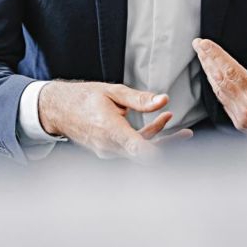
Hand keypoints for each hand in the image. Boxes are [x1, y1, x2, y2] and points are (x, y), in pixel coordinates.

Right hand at [38, 81, 190, 160]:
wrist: (59, 110)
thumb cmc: (85, 98)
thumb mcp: (113, 91)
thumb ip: (139, 99)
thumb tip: (164, 100)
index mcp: (109, 129)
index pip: (134, 146)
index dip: (152, 153)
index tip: (166, 155)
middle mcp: (108, 145)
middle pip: (143, 152)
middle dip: (167, 144)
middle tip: (187, 134)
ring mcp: (108, 151)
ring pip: (139, 151)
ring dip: (159, 137)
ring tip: (170, 117)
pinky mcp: (110, 151)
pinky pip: (132, 149)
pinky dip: (146, 138)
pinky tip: (160, 122)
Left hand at [192, 31, 246, 147]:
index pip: (230, 71)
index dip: (216, 55)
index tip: (205, 43)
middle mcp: (245, 109)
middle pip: (220, 79)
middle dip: (207, 60)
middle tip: (198, 44)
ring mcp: (240, 118)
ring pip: (218, 91)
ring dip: (209, 72)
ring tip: (202, 56)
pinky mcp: (239, 123)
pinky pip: (223, 101)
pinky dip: (216, 86)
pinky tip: (212, 75)